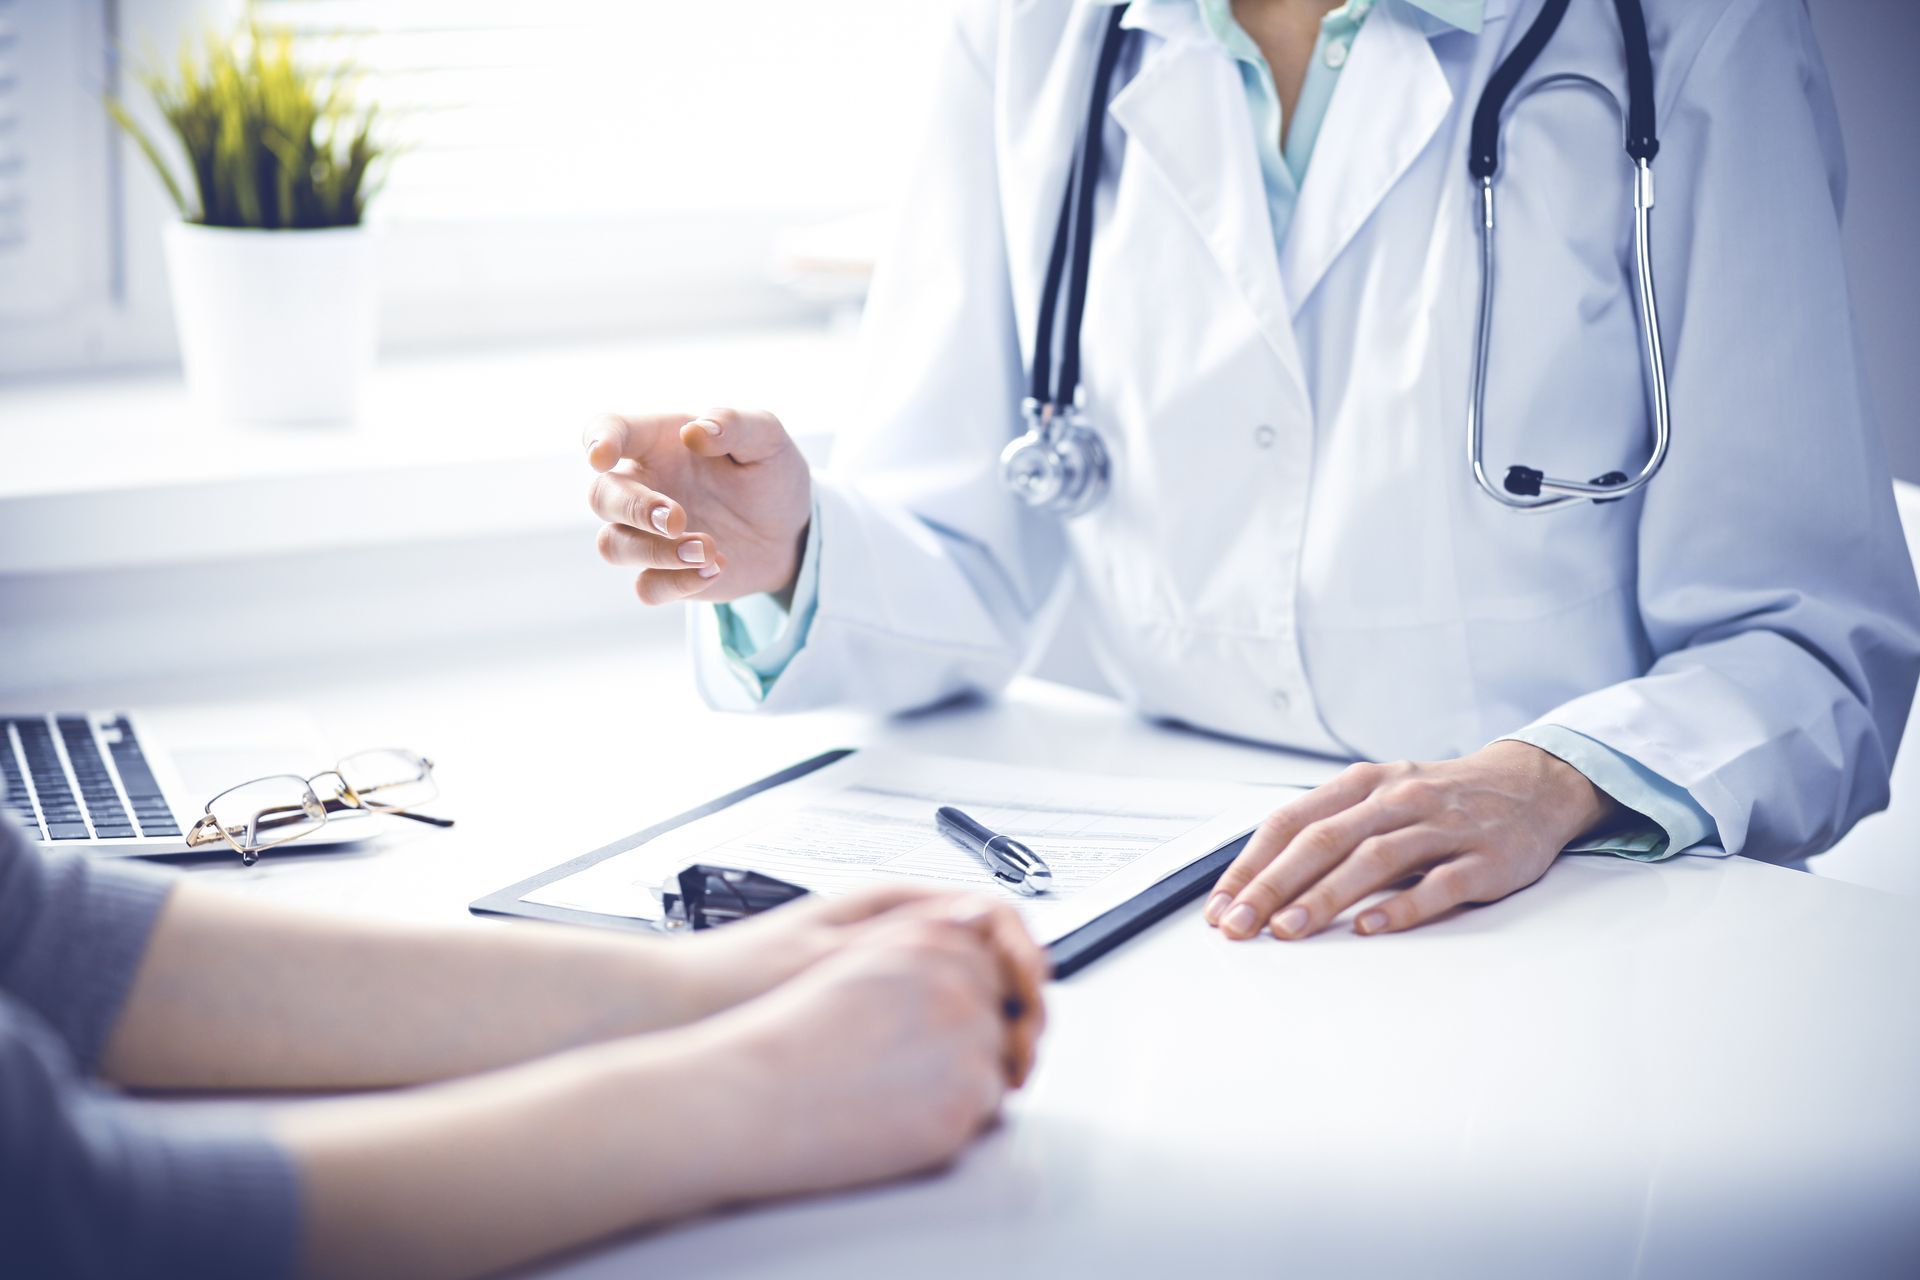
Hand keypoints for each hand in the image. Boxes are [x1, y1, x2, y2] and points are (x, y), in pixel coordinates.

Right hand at [584, 408, 811, 604]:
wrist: (791, 533)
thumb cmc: (769, 474)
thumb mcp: (768, 439)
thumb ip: (734, 424)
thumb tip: (694, 432)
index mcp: (658, 442)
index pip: (609, 429)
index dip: (598, 440)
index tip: (602, 457)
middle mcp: (644, 486)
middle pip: (602, 496)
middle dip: (634, 510)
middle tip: (677, 519)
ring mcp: (648, 534)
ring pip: (613, 546)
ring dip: (655, 552)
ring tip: (709, 549)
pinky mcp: (664, 573)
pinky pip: (646, 587)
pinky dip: (676, 583)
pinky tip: (716, 569)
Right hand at [689, 904, 1039, 1202]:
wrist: (746, 1094)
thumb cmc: (784, 1032)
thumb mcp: (855, 958)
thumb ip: (920, 950)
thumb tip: (969, 959)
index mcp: (927, 941)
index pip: (994, 958)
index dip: (981, 989)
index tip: (964, 1010)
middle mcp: (956, 986)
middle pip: (1003, 1010)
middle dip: (978, 1033)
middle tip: (925, 1058)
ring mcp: (967, 1045)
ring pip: (1001, 1060)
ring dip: (969, 1072)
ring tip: (905, 1085)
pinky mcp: (964, 1104)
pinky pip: (988, 1107)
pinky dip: (959, 1112)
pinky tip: (908, 1109)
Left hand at [1202, 741, 1620, 939]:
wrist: (1531, 785)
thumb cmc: (1439, 801)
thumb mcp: (1379, 798)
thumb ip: (1329, 829)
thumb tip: (1260, 879)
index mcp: (1363, 784)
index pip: (1292, 821)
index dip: (1252, 863)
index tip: (1221, 904)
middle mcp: (1397, 799)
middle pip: (1323, 840)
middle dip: (1273, 886)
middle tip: (1240, 926)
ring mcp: (1442, 827)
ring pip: (1372, 859)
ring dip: (1324, 896)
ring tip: (1289, 931)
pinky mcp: (1484, 858)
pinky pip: (1438, 883)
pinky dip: (1401, 905)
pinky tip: (1368, 926)